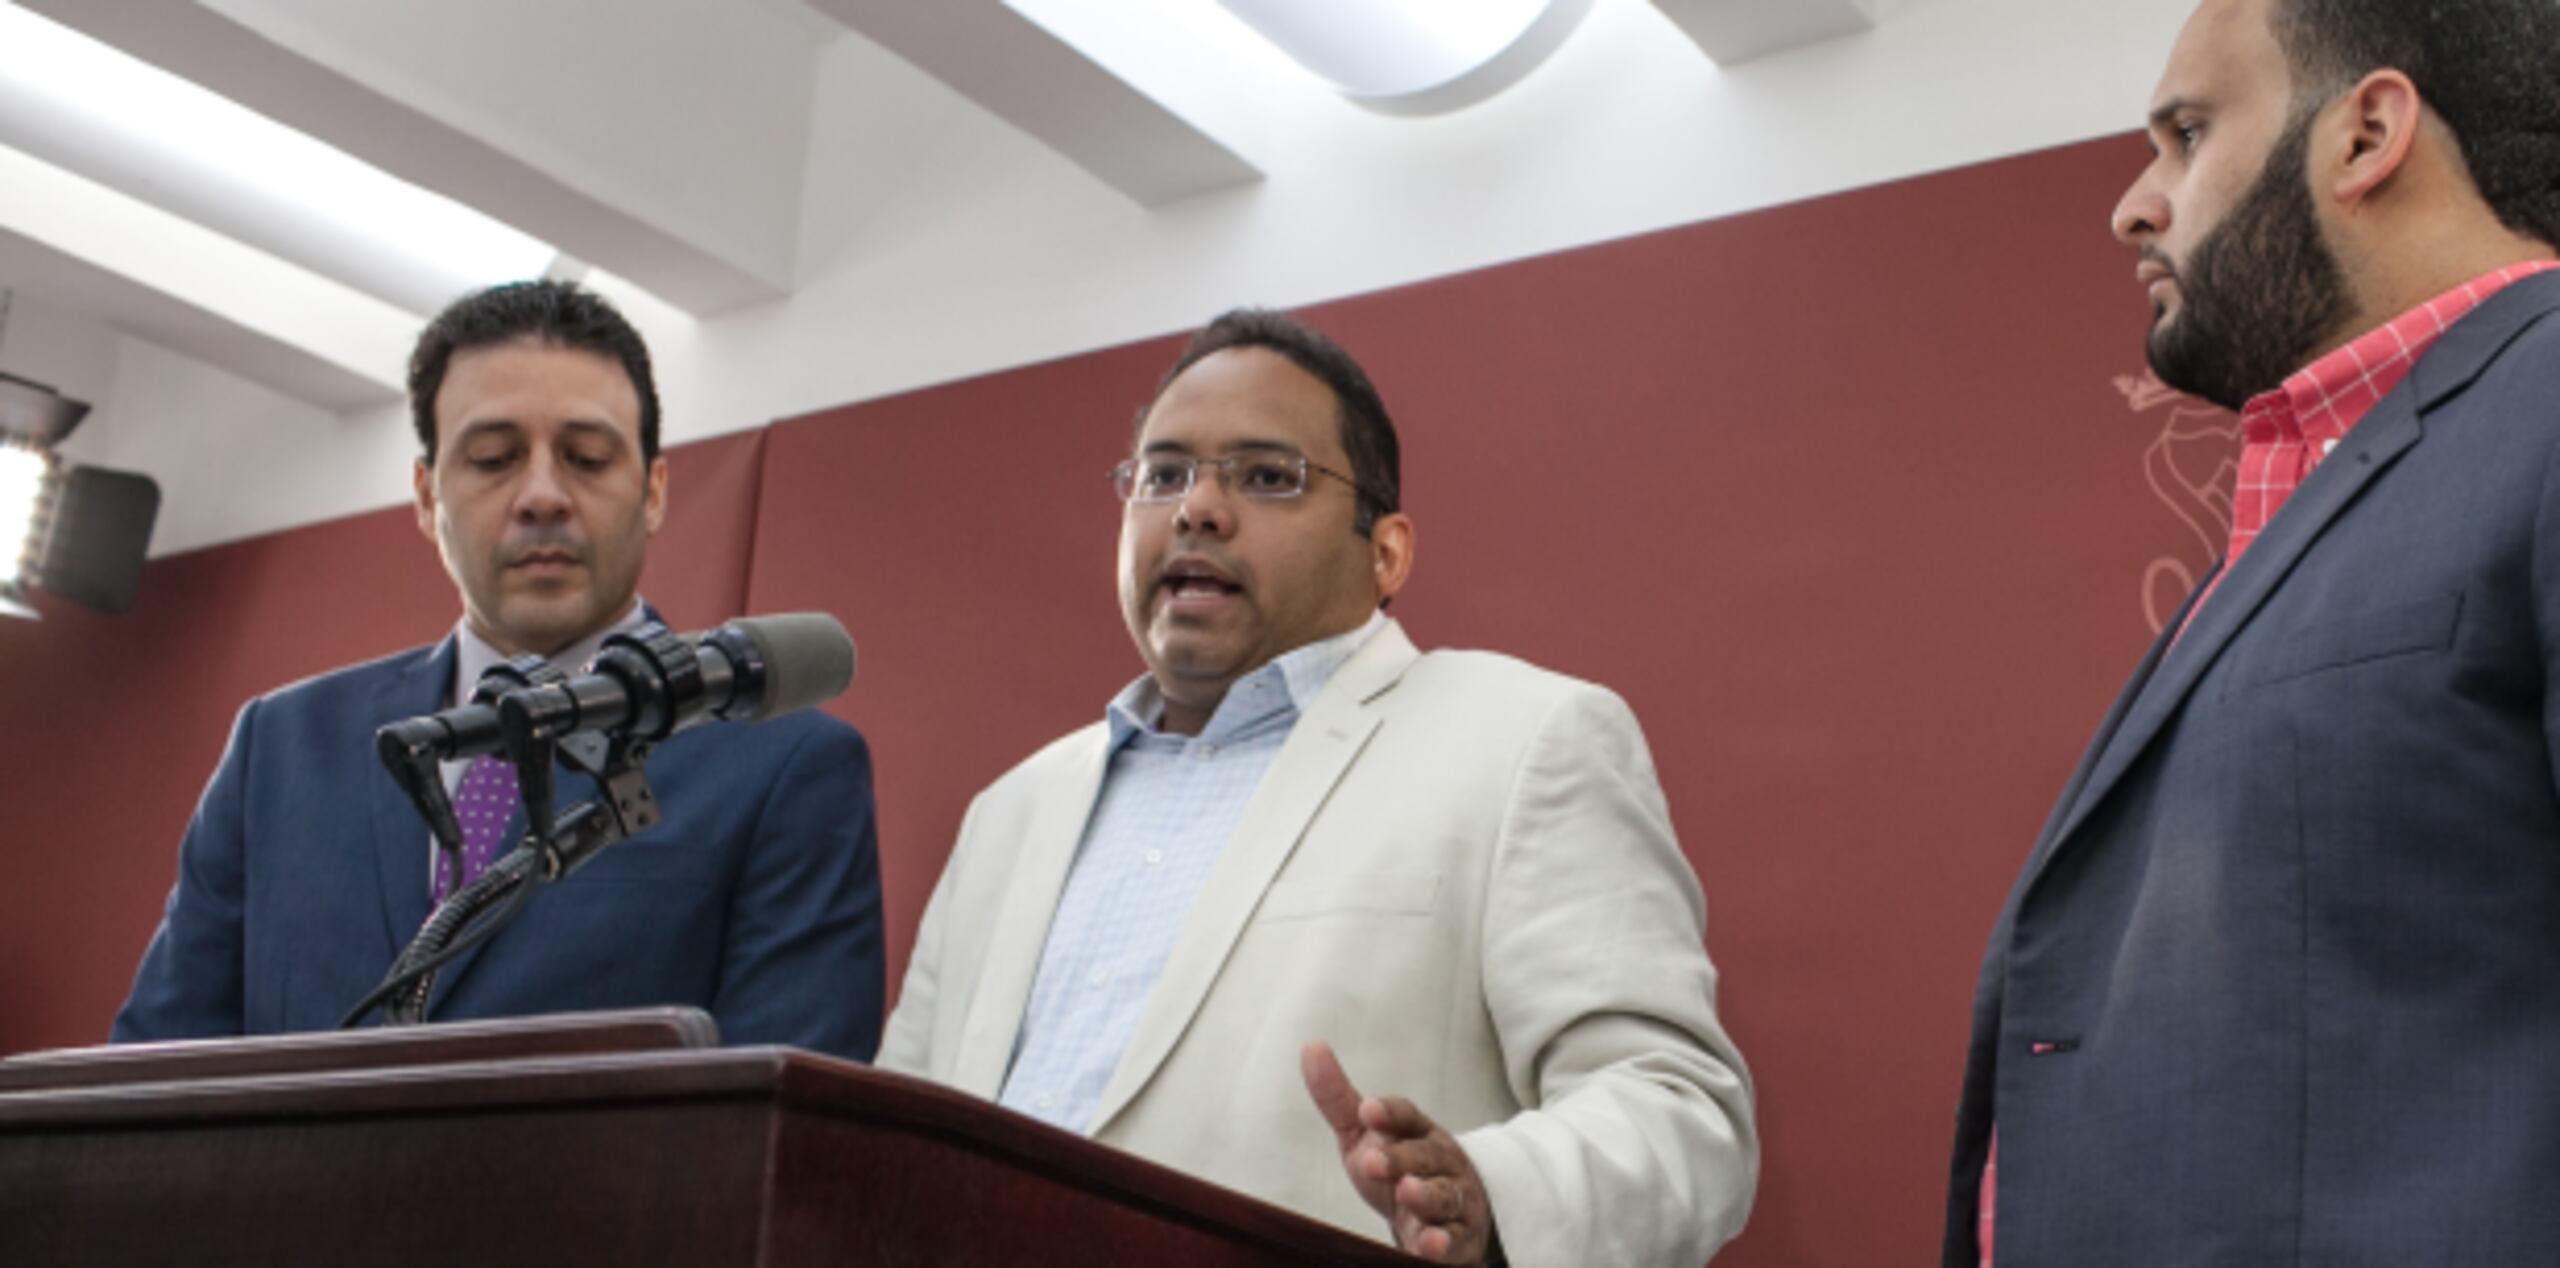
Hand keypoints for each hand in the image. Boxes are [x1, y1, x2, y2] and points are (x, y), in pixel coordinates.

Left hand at [1301, 1040, 1496, 1264]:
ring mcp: (1454, 1199)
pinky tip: (1428, 1244)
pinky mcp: (1458, 1237)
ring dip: (1427, 1195)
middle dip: (1401, 1158)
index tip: (1367, 1110)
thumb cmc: (1397, 1166)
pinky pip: (1454, 1239)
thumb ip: (1337, 1098)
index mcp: (1416, 1132)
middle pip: (1424, 1156)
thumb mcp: (1363, 1134)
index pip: (1406, 1116)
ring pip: (1444, 1195)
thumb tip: (1310, 1046)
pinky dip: (1442, 1243)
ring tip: (1407, 1192)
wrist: (1444, 1214)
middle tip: (1374, 1160)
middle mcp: (1440, 1162)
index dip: (1388, 1114)